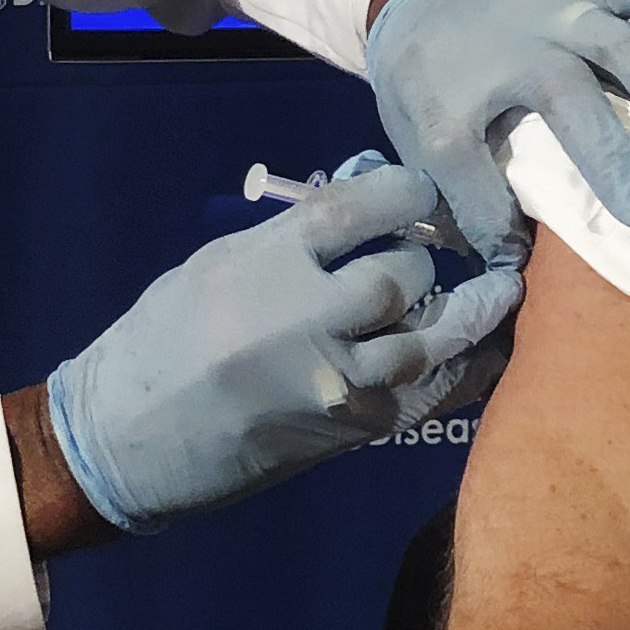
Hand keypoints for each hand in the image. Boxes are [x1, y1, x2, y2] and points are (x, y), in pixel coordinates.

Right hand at [44, 160, 513, 532]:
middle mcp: (306, 318)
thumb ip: (294, 234)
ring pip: (431, 337)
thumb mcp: (217, 263)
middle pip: (404, 274)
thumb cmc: (163, 340)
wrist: (127, 440)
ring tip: (502, 290)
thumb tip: (366, 193)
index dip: (409, 190)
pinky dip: (464, 368)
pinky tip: (489, 349)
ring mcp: (334, 380)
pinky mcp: (351, 430)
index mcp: (267, 260)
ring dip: (470, 312)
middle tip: (438, 252)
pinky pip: (429, 393)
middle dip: (426, 260)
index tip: (425, 190)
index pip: (363, 206)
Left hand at [364, 0, 629, 264]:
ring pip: (614, 43)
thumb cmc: (433, 95)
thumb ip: (463, 200)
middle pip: (564, 94)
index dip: (489, 213)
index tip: (516, 256)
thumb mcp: (421, 153)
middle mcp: (504, 48)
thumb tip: (511, 259)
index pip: (466, 162)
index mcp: (447, 94)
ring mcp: (547, 7)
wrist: (421, 10)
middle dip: (607, 154)